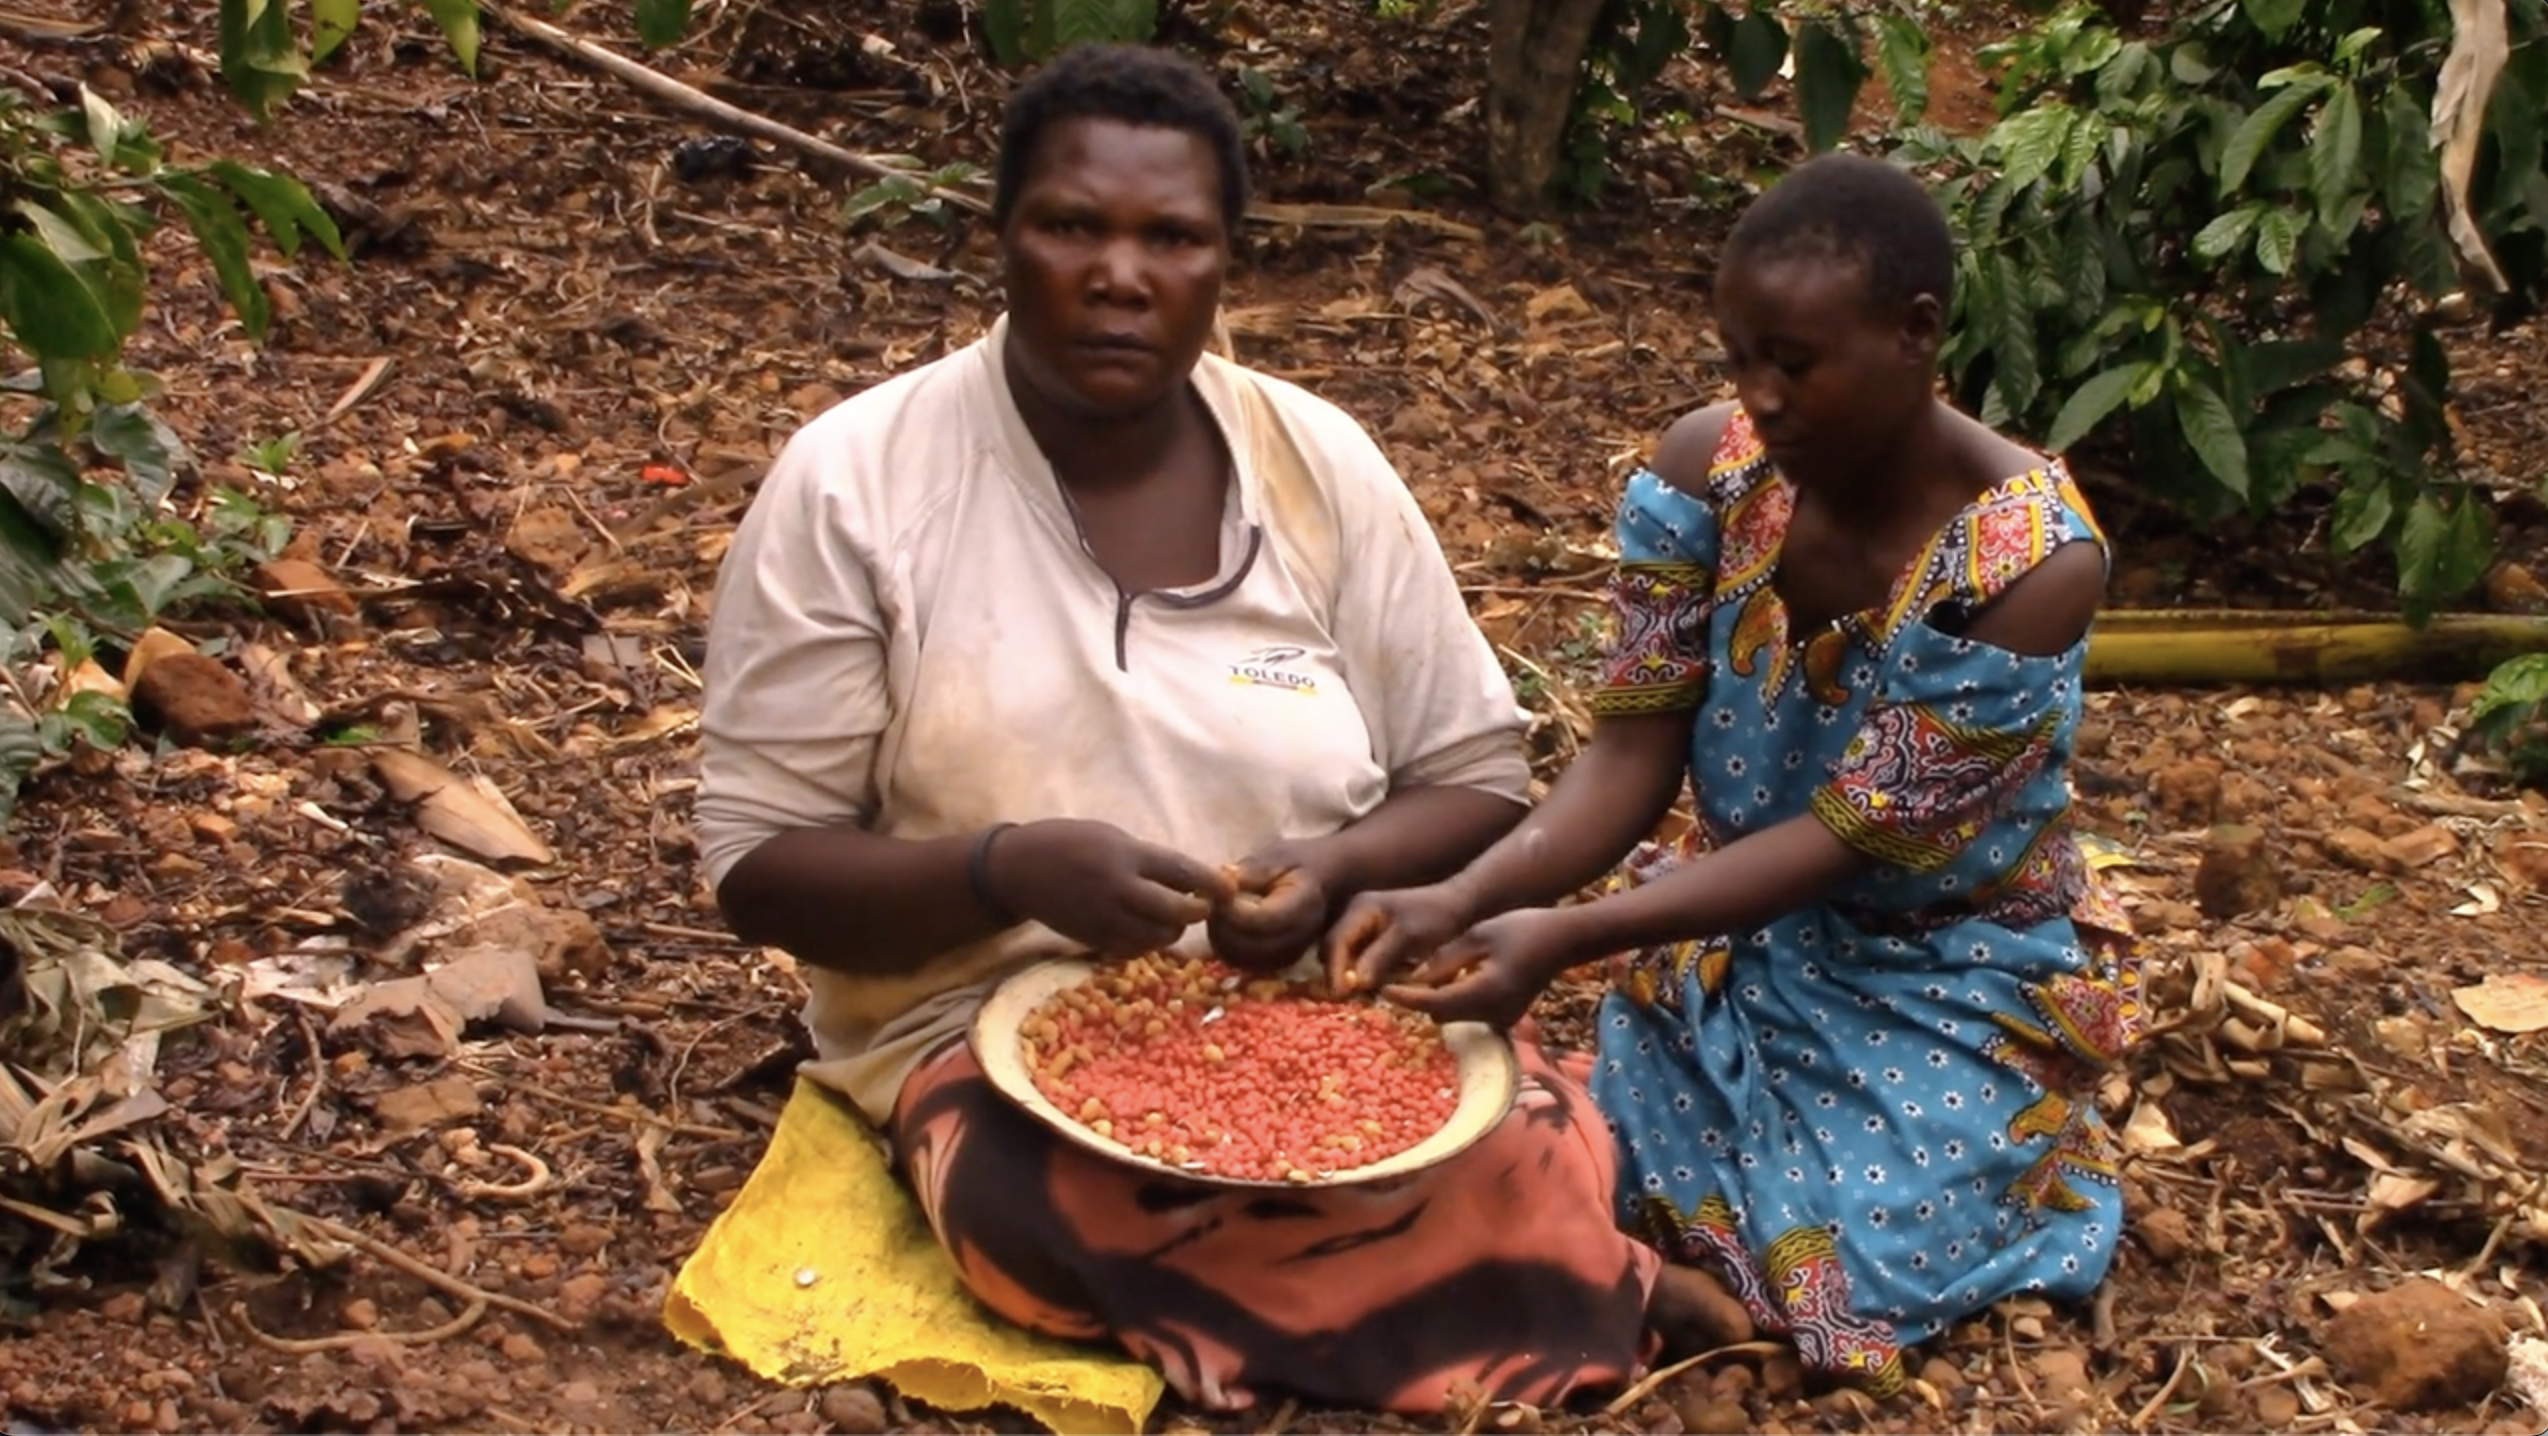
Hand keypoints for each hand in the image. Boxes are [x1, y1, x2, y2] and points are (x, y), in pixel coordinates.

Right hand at [983, 820, 1233, 955]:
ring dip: (1172, 929)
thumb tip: (1187, 879)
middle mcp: (1117, 888)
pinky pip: (1133, 949)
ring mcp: (1104, 917)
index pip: (1179, 871)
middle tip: (1202, 906)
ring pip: (1156, 936)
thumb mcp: (1110, 837)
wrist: (1018, 870)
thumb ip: (1145, 859)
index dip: (1210, 882)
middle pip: (1174, 911)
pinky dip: (1147, 942)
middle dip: (1196, 912)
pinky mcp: (1093, 938)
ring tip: (1172, 916)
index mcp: (1124, 855)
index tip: (1229, 889)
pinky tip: (1146, 929)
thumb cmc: (1067, 843)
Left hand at [1206, 844, 1332, 973]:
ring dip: (1222, 940)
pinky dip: (1230, 949)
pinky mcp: (1283, 962)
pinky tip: (1226, 927)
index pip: (1260, 920)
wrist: (1332, 878)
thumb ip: (1253, 870)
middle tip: (1211, 903)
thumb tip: (1222, 882)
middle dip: (1221, 927)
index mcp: (1304, 905)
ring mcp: (1293, 953)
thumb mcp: (1280, 855)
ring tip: (1218, 913)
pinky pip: (1247, 965)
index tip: (1215, 891)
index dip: (1230, 910)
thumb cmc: (1302, 862)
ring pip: (1244, 961)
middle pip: (1249, 947)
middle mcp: (1302, 936)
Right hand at [1324, 880, 1481, 994]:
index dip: (1334, 971)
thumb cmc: (1435, 917)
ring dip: (1348, 976)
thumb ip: (1380, 957)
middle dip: (1337, 975)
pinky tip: (1372, 988)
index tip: (1340, 996)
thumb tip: (1354, 982)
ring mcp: (1363, 925)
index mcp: (1360, 909)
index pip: (1334, 943)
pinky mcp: (1374, 936)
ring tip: (1358, 997)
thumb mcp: (1408, 937)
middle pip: (1333, 950)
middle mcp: (1355, 915)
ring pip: (1345, 956)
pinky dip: (1362, 973)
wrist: (1457, 905)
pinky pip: (1359, 957)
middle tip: (1346, 1000)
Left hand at [1375, 908, 1575, 1029]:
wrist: (1564, 940)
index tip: (1382, 989)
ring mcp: (1503, 1018)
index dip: (1406, 998)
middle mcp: (1495, 1012)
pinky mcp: (1507, 1016)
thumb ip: (1447, 958)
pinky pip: (1470, 1013)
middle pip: (1442, 1014)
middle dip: (1418, 1000)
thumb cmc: (1523, 927)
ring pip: (1454, 1016)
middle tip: (1394, 980)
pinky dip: (1455, 1000)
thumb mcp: (1480, 935)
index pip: (1435, 1002)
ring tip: (1417, 977)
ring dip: (1436, 1000)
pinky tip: (1449, 979)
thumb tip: (1414, 977)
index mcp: (1487, 991)